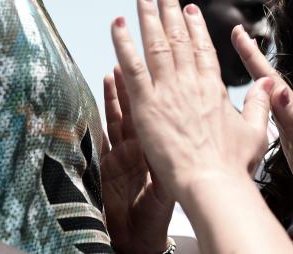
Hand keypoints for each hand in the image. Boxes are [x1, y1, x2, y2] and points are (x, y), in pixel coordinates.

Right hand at [99, 66, 173, 253]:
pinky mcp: (107, 159)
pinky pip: (107, 127)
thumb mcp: (167, 191)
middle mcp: (142, 145)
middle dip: (141, 81)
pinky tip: (102, 89)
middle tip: (141, 57)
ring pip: (124, 112)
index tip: (168, 67)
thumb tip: (190, 150)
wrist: (134, 239)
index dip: (165, 88)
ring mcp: (124, 150)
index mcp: (160, 149)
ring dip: (121, 88)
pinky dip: (105, 107)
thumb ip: (173, 169)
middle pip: (143, 105)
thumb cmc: (153, 219)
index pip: (164, 111)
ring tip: (117, 66)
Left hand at [110, 0, 274, 206]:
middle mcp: (191, 82)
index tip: (188, 8)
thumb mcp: (256, 130)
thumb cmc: (233, 164)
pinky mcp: (147, 104)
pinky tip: (117, 23)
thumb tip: (268, 84)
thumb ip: (260, 104)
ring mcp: (169, 90)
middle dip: (169, 10)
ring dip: (148, 15)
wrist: (213, 182)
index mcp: (214, 87)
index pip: (203, 47)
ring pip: (156, 43)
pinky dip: (123, 43)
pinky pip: (132, 67)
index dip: (194, 25)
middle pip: (179, 37)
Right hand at [232, 26, 292, 233]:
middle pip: (267, 79)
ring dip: (254, 74)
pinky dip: (257, 98)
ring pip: (266, 92)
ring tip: (242, 57)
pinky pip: (267, 110)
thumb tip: (278, 88)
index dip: (253, 57)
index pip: (269, 79)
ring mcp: (291, 124)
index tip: (239, 33)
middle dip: (251, 57)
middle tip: (237, 35)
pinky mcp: (288, 137)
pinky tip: (253, 98)